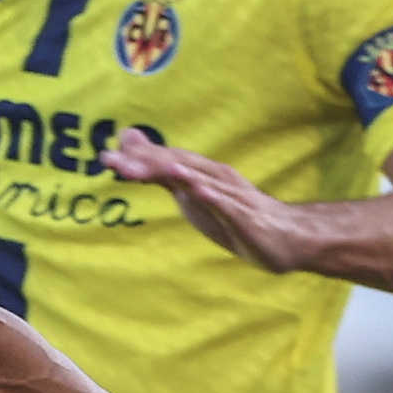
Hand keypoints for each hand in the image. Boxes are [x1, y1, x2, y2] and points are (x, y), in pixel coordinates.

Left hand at [103, 134, 321, 273]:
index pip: (164, 161)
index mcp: (200, 175)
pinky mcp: (246, 217)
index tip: (106, 155)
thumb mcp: (192, 196)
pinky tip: (198, 191)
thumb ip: (164, 175)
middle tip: (112, 159)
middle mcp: (214, 178)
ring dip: (177, 172)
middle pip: (176, 165)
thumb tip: (132, 156)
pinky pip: (228, 205)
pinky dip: (213, 196)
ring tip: (156, 166)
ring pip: (201, 180)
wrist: (287, 237)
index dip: (136, 157)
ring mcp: (231, 197)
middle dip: (145, 161)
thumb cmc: (235, 216)